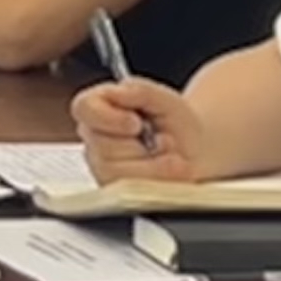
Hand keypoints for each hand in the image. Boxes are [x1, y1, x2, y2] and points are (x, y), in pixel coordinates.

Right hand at [71, 76, 205, 182]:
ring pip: (116, 171)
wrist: (195, 152)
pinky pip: (130, 190)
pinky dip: (154, 181)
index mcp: (98, 107)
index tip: (135, 123)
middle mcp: (94, 138)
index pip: (84, 108)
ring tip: (162, 156)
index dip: (108, 117)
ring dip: (149, 165)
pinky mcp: (114, 190)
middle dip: (137, 145)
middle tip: (158, 140)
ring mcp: (101, 167)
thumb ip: (139, 90)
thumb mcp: (165, 99)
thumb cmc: (177, 123)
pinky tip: (161, 172)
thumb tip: (116, 93)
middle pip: (101, 145)